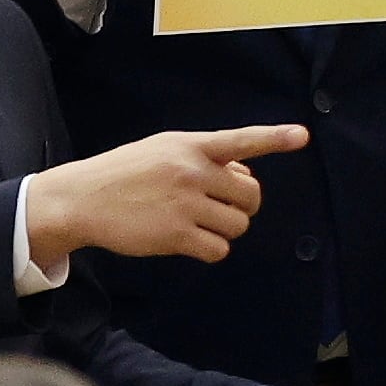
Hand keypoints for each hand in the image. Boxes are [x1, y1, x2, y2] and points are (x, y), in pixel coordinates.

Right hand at [31, 122, 306, 263]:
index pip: (240, 140)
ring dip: (225, 229)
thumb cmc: (125, 173)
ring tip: (197, 223)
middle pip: (250, 196)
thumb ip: (202, 157)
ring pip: (238, 225)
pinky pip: (219, 249)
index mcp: (190, 145)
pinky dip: (211, 249)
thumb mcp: (162, 149)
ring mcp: (185, 204)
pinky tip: (189, 241)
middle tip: (219, 207)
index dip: (274, 138)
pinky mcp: (177, 235)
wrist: (83, 199)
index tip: (302, 135)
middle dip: (242, 205)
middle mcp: (191, 171)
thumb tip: (243, 175)